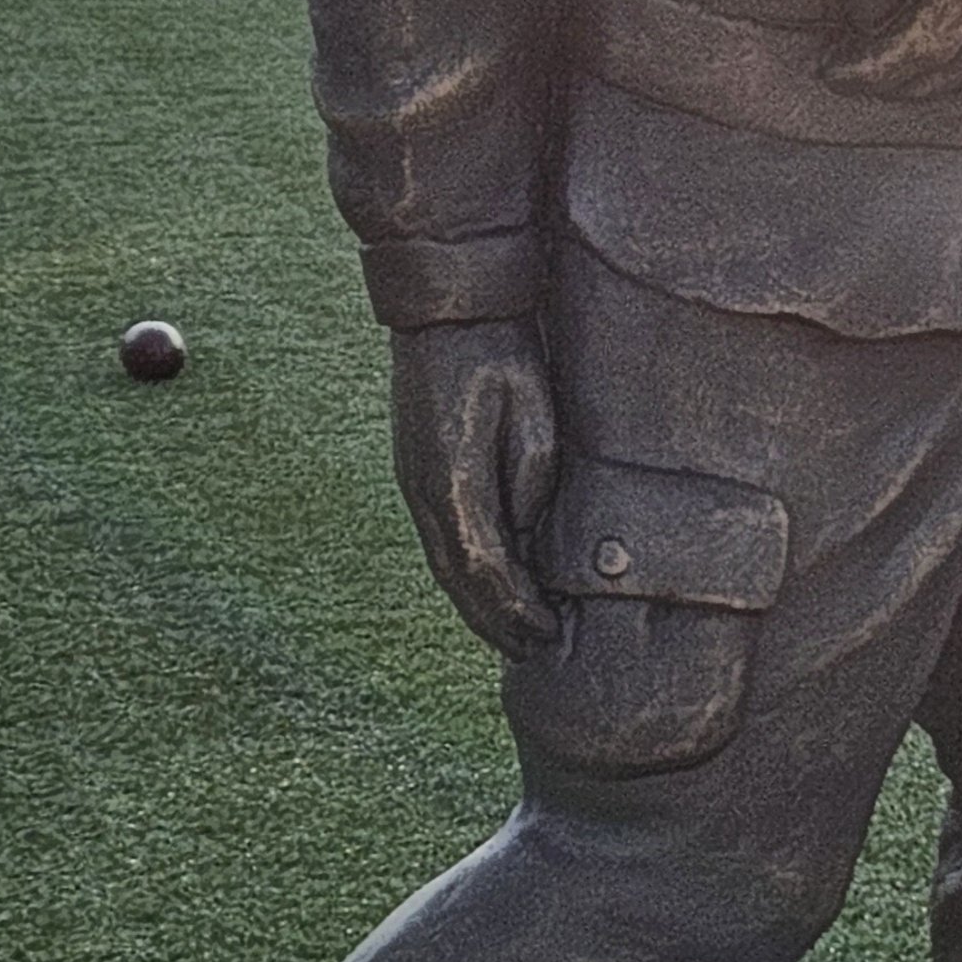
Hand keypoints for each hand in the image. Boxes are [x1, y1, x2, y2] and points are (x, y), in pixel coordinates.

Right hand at [389, 320, 559, 653]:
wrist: (447, 310)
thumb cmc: (498, 353)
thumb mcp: (531, 411)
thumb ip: (531, 478)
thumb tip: (529, 534)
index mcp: (452, 479)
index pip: (486, 567)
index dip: (517, 607)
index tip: (548, 633)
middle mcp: (423, 490)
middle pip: (458, 579)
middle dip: (495, 621)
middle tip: (533, 651)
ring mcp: (413, 482)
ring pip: (444, 565)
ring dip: (475, 605)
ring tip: (510, 635)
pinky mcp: (415, 472)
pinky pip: (440, 540)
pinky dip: (462, 576)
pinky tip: (483, 588)